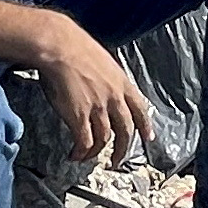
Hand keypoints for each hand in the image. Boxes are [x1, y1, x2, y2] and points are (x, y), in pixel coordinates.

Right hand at [33, 14, 149, 162]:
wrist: (60, 46)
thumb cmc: (77, 48)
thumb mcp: (104, 61)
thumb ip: (109, 78)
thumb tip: (105, 86)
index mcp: (123, 84)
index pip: (140, 109)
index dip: (145, 126)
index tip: (147, 137)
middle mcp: (114, 99)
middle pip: (125, 131)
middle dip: (123, 149)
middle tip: (117, 161)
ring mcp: (98, 109)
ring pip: (104, 140)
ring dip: (96, 153)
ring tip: (89, 158)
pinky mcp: (79, 116)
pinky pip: (84, 142)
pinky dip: (81, 152)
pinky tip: (75, 155)